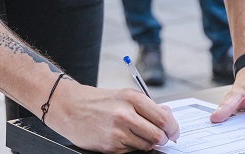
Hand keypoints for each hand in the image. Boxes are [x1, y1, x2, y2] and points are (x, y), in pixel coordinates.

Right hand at [48, 82, 179, 152]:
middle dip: (164, 139)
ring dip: (148, 144)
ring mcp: (118, 132)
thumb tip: (168, 117)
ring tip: (138, 135)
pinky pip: (132, 151)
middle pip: (158, 135)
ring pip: (147, 145)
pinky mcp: (111, 146)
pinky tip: (123, 138)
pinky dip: (132, 147)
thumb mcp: (124, 96)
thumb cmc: (99, 101)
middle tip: (163, 138)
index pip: (163, 118)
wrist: (70, 108)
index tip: (174, 132)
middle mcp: (125, 114)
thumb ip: (148, 106)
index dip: (173, 128)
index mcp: (132, 98)